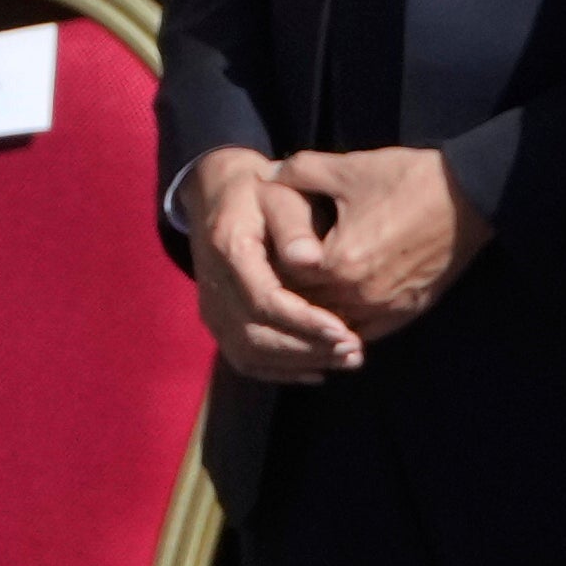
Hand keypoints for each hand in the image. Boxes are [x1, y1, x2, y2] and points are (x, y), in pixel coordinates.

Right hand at [181, 147, 362, 382]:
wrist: (218, 197)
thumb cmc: (261, 194)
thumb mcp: (281, 193)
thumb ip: (295, 225)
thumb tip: (310, 260)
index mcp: (229, 252)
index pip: (264, 301)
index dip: (304, 321)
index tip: (344, 330)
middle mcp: (213, 287)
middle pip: (257, 336)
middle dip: (308, 349)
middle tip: (354, 351)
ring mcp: (211, 309)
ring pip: (251, 353)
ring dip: (299, 363)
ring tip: (345, 360)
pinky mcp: (218, 322)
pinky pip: (244, 359)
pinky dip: (280, 371)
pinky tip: (316, 371)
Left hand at [269, 146, 492, 343]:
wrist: (470, 196)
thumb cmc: (409, 179)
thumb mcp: (349, 168)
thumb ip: (299, 172)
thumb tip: (265, 175)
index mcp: (337, 263)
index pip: (282, 279)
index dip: (268, 267)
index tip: (262, 256)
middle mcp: (358, 296)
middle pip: (304, 307)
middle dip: (288, 293)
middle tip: (274, 280)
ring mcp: (385, 309)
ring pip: (332, 326)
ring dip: (316, 314)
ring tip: (303, 297)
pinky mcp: (407, 314)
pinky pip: (365, 332)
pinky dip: (346, 325)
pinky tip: (336, 313)